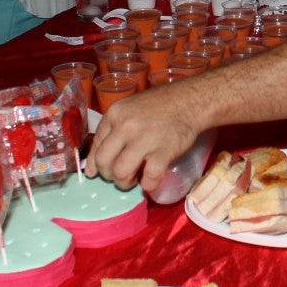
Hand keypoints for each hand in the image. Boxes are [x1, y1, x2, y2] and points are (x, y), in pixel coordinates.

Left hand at [86, 88, 201, 192]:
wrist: (191, 101)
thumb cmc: (161, 104)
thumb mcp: (131, 107)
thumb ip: (115, 127)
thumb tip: (99, 157)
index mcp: (115, 113)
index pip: (96, 144)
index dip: (95, 163)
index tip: (97, 172)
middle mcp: (125, 126)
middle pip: (103, 161)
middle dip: (108, 175)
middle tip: (119, 176)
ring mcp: (144, 139)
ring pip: (120, 172)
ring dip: (124, 183)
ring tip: (133, 181)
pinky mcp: (163, 151)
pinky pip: (148, 178)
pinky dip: (148, 185)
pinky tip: (150, 182)